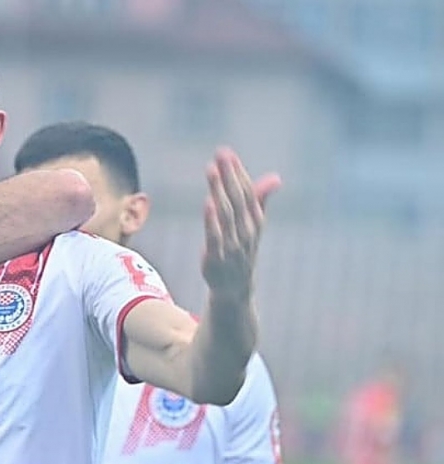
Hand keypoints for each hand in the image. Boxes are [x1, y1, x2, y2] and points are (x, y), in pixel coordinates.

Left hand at [201, 147, 280, 299]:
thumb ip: (260, 200)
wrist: (235, 288)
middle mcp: (246, 231)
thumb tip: (276, 178)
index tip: (228, 153)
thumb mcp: (252, 226)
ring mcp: (232, 245)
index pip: (248, 193)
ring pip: (227, 214)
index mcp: (255, 221)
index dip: (238, 172)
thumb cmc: (242, 251)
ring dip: (219, 190)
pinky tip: (208, 202)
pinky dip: (213, 220)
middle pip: (238, 199)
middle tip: (220, 154)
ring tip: (211, 170)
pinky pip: (215, 237)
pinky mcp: (216, 258)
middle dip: (230, 175)